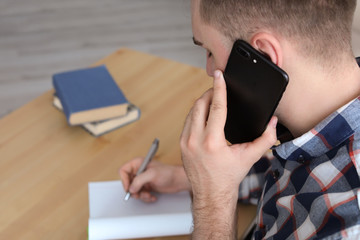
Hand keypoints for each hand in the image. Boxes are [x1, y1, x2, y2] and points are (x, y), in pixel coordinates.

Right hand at [119, 158, 189, 201]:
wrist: (179, 180)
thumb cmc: (168, 173)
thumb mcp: (152, 174)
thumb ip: (139, 180)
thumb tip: (131, 188)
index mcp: (138, 163)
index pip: (123, 171)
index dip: (124, 180)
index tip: (129, 188)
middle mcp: (139, 171)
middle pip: (128, 182)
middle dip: (134, 190)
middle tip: (139, 194)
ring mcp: (143, 179)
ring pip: (134, 190)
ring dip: (141, 195)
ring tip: (148, 195)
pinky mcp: (147, 186)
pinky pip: (141, 194)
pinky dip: (146, 197)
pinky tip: (153, 196)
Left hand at [180, 70, 277, 237]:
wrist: (211, 194)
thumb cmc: (229, 177)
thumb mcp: (250, 157)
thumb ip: (266, 139)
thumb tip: (273, 122)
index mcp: (213, 142)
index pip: (216, 106)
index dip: (219, 88)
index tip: (219, 75)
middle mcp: (195, 140)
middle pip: (200, 105)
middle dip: (209, 93)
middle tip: (218, 90)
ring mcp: (185, 142)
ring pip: (191, 112)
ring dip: (201, 103)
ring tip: (212, 101)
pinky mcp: (181, 145)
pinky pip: (187, 122)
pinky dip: (195, 114)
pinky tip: (203, 114)